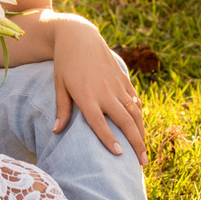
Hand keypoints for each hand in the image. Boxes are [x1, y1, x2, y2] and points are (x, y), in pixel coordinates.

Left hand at [51, 18, 147, 165]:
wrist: (79, 36)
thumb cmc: (65, 62)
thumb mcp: (59, 84)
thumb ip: (62, 108)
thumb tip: (55, 132)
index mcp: (86, 96)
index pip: (100, 123)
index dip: (110, 139)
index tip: (120, 155)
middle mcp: (105, 92)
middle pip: (124, 121)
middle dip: (135, 143)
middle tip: (141, 163)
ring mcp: (116, 85)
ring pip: (134, 112)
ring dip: (141, 132)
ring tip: (144, 151)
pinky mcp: (122, 78)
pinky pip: (134, 99)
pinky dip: (139, 113)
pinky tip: (141, 125)